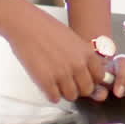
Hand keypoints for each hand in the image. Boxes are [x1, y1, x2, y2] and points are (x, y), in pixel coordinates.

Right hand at [0, 1, 117, 102]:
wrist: (25, 25)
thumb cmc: (47, 29)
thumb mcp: (74, 40)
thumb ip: (83, 57)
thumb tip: (88, 74)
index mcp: (87, 53)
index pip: (99, 77)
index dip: (91, 79)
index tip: (83, 78)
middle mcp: (78, 65)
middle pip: (87, 90)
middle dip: (78, 88)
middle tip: (68, 82)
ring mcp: (62, 74)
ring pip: (71, 96)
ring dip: (64, 92)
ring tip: (56, 83)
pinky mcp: (46, 81)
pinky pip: (55, 98)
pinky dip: (51, 94)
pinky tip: (47, 85)